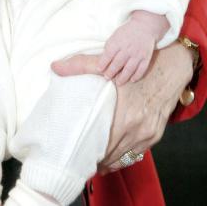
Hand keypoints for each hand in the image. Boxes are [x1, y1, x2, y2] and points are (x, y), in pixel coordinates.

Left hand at [52, 41, 192, 173]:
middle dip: (96, 158)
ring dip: (109, 161)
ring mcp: (148, 134)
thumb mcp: (109, 65)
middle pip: (111, 155)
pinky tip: (112, 156)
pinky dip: (124, 156)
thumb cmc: (139, 68)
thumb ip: (80, 65)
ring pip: (124, 157)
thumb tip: (55, 66)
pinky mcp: (155, 134)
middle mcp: (138, 129)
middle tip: (80, 159)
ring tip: (93, 161)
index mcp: (125, 116)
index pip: (101, 145)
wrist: (171, 68)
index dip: (87, 152)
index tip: (75, 154)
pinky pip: (137, 153)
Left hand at [97, 13, 167, 85]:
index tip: (99, 69)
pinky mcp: (146, 58)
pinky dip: (136, 76)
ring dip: (123, 77)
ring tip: (118, 82)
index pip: (108, 55)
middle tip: (107, 77)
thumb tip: (103, 60)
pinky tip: (132, 80)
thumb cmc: (127, 32)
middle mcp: (128, 49)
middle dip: (111, 72)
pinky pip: (141, 69)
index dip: (103, 63)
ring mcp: (137, 54)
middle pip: (118, 63)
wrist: (144, 27)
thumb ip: (109, 46)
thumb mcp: (115, 35)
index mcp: (118, 42)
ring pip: (129, 69)